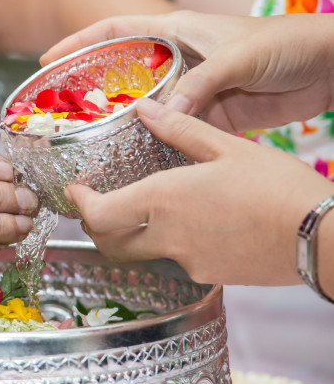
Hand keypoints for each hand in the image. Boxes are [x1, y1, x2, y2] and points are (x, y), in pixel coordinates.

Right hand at [41, 11, 333, 132]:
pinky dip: (160, 144)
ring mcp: (193, 88)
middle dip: (95, 90)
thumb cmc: (286, 43)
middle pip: (124, 73)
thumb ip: (201, 83)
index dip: (80, 42)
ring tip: (95, 145)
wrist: (328, 65)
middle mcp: (178, 59)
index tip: (49, 60)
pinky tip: (141, 160)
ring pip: (148, 107)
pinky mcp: (211, 114)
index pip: (115, 30)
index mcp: (176, 31)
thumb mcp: (240, 56)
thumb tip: (164, 114)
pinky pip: (176, 130)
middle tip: (66, 114)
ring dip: (126, 123)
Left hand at [67, 98, 333, 285]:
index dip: (80, 203)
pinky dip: (163, 246)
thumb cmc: (277, 187)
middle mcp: (167, 237)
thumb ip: (180, 129)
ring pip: (139, 255)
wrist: (322, 236)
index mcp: (162, 200)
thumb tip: (146, 108)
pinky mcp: (209, 276)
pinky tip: (181, 227)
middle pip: (110, 243)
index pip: (99, 213)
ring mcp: (187, 262)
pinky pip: (173, 263)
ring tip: (134, 212)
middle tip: (94, 204)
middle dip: (95, 225)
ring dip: (126, 238)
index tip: (75, 191)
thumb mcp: (226, 147)